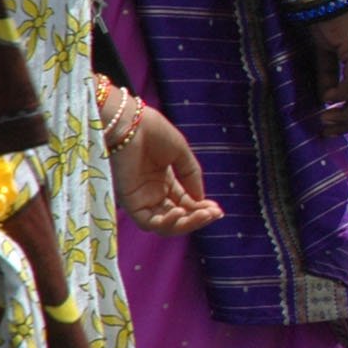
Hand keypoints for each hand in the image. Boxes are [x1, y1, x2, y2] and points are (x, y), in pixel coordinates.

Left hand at [110, 108, 222, 237]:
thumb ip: (191, 176)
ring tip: (202, 214)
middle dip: (198, 218)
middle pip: (177, 217)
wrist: (131, 123)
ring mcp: (141, 198)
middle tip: (213, 214)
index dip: (202, 209)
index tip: (218, 210)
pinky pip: (148, 222)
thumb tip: (201, 200)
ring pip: (164, 225)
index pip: (185, 204)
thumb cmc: (154, 132)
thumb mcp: (181, 154)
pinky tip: (181, 212)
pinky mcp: (129, 201)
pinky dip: (166, 223)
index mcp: (164, 181)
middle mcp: (152, 193)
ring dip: (186, 224)